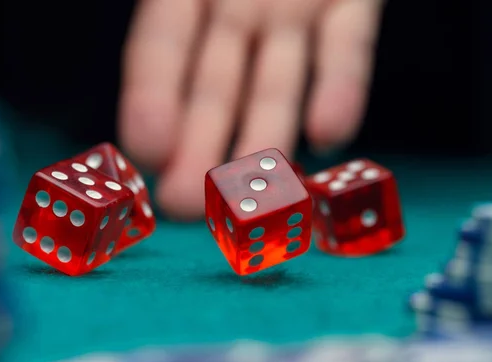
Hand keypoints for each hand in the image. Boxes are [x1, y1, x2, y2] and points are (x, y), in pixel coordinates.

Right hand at [120, 0, 384, 219]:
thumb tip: (161, 35)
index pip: (160, 50)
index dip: (150, 99)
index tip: (144, 153)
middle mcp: (234, 8)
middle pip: (213, 87)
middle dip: (201, 148)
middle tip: (186, 210)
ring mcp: (291, 9)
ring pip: (275, 81)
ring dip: (264, 139)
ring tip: (254, 199)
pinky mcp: (348, 2)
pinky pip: (346, 45)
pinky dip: (339, 86)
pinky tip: (329, 133)